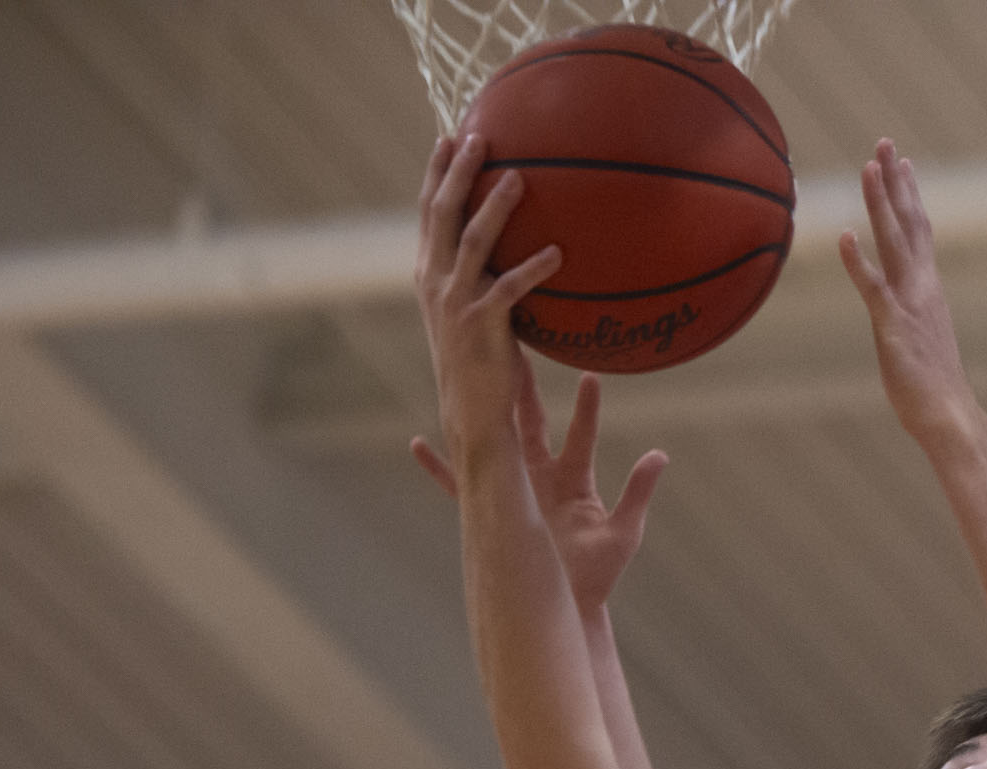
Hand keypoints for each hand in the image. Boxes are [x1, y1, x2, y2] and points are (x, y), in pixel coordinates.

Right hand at [413, 370, 668, 613]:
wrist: (564, 609)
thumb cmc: (597, 576)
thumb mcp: (623, 532)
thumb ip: (638, 492)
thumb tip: (660, 454)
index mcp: (574, 481)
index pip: (580, 434)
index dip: (586, 406)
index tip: (591, 373)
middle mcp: (540, 478)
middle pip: (530, 423)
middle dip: (525, 388)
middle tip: (520, 346)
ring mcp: (513, 492)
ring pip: (494, 441)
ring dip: (482, 411)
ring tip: (469, 376)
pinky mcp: (491, 512)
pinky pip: (459, 485)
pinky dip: (439, 466)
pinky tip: (419, 442)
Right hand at [415, 131, 560, 468]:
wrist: (472, 413)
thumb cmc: (482, 364)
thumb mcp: (474, 312)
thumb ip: (484, 278)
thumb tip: (513, 249)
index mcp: (429, 274)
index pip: (428, 213)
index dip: (436, 174)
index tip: (446, 137)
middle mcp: (434, 281)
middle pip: (442, 214)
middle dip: (457, 171)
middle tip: (478, 137)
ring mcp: (455, 302)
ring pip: (472, 241)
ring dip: (495, 206)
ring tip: (519, 177)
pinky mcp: (481, 325)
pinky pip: (509, 288)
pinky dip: (534, 269)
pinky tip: (558, 254)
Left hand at [838, 139, 983, 451]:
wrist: (950, 416)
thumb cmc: (933, 385)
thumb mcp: (920, 338)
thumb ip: (911, 315)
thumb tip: (906, 309)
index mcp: (928, 287)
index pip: (919, 230)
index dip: (909, 193)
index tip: (901, 160)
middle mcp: (922, 286)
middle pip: (909, 222)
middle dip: (895, 181)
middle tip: (884, 141)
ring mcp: (909, 304)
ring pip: (893, 242)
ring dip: (880, 203)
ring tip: (869, 166)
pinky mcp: (893, 327)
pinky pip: (873, 288)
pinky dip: (858, 261)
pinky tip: (844, 236)